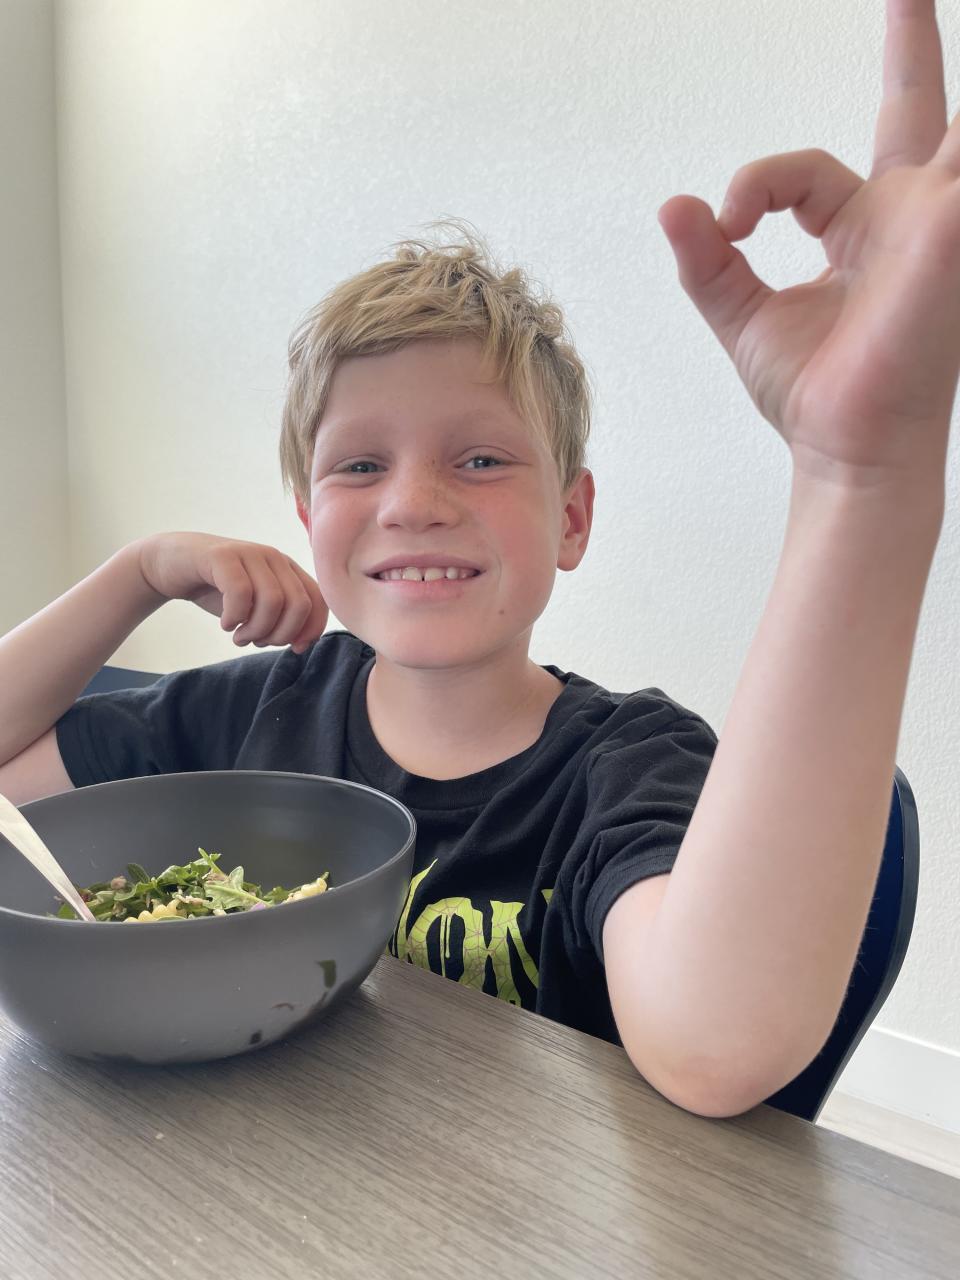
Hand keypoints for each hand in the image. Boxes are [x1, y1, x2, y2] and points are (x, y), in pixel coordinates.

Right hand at [136, 533, 327, 652]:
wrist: (171, 564)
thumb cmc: (218, 589)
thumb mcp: (255, 606)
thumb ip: (280, 620)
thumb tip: (300, 644)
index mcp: (288, 569)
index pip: (318, 600)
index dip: (312, 629)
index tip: (294, 649)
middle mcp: (274, 557)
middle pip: (299, 604)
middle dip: (280, 634)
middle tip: (256, 642)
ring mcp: (249, 552)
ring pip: (273, 600)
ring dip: (256, 630)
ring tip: (239, 636)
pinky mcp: (222, 556)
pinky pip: (241, 592)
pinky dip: (235, 617)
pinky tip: (226, 624)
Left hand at [659, 0, 959, 485]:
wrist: (846, 448)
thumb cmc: (813, 396)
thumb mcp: (744, 317)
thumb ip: (708, 260)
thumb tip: (671, 205)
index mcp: (860, 229)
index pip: (804, 172)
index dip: (756, 185)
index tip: (728, 221)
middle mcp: (905, 218)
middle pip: (913, 111)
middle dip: (909, 46)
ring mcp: (938, 221)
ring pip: (948, 131)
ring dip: (922, 75)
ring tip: (914, 6)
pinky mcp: (950, 232)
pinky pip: (959, 165)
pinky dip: (955, 152)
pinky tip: (948, 154)